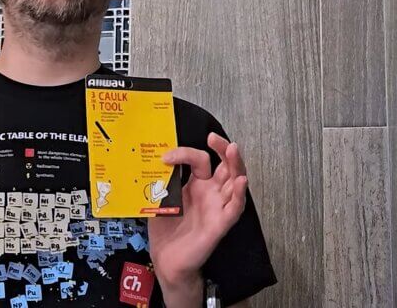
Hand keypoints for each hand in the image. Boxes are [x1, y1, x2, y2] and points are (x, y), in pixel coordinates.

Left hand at [148, 133, 247, 285]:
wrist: (166, 258)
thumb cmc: (165, 229)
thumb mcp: (160, 198)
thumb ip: (163, 180)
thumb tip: (155, 159)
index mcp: (197, 184)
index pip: (200, 160)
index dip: (185, 154)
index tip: (166, 157)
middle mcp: (211, 193)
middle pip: (226, 166)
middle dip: (223, 149)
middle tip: (214, 137)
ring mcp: (218, 207)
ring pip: (236, 182)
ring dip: (236, 165)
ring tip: (233, 149)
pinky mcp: (220, 224)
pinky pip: (235, 208)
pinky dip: (240, 195)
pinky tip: (241, 182)